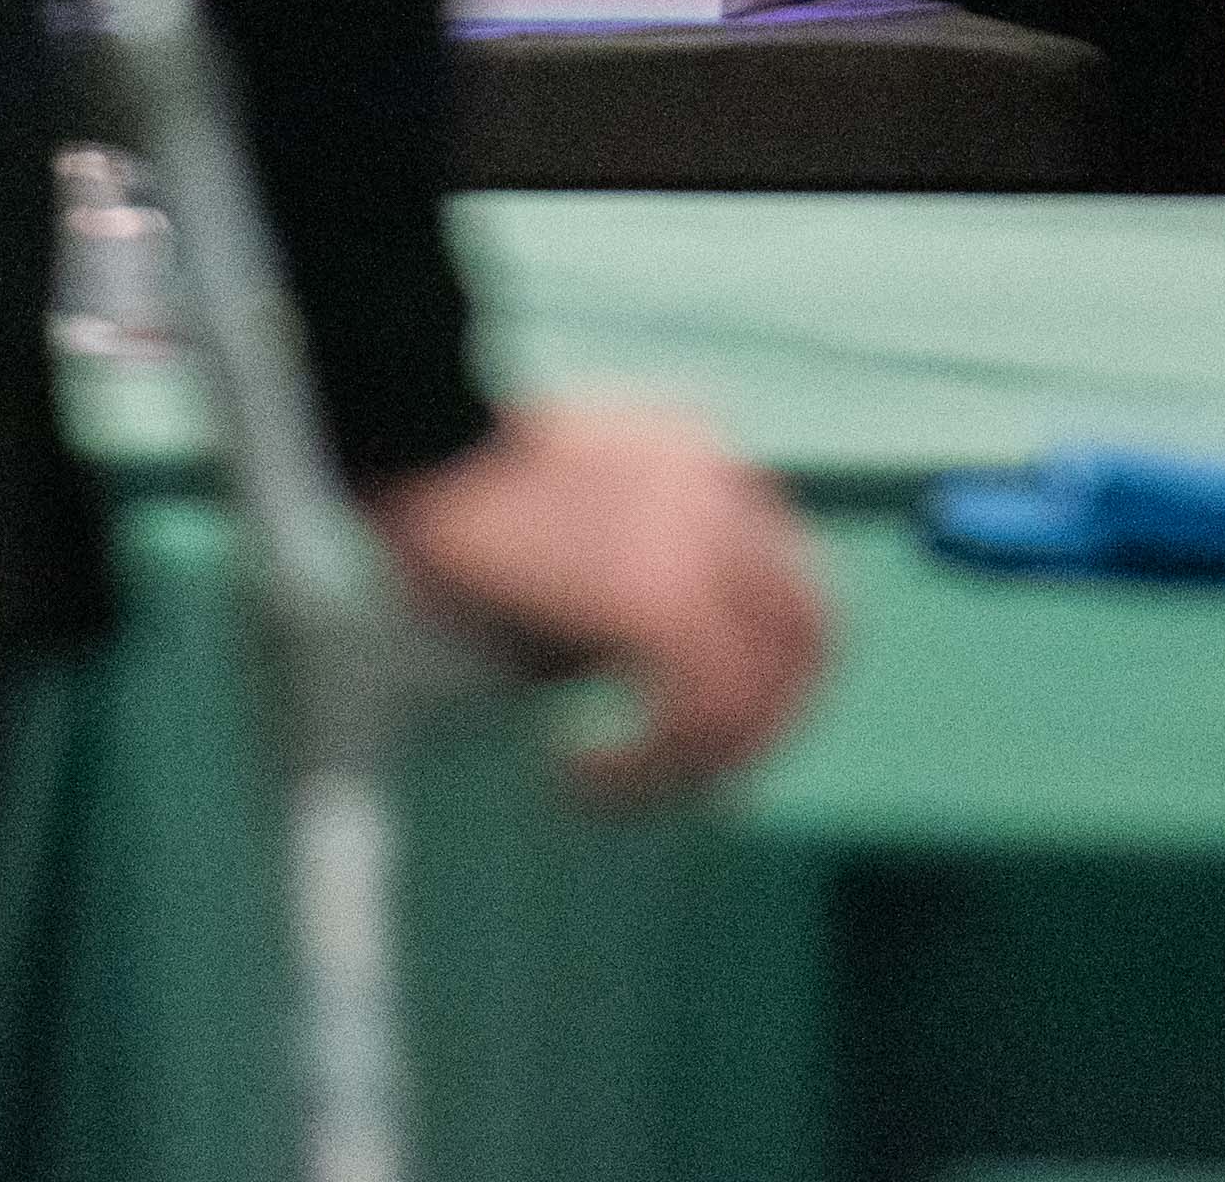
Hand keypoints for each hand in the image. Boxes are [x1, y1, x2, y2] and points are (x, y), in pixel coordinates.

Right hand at [369, 400, 832, 803]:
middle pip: (806, 642)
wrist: (419, 438)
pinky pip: (696, 712)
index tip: (706, 727)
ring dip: (689, 765)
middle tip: (684, 779)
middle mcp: (727, 497)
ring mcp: (705, 544)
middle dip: (756, 730)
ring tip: (610, 787)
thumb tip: (628, 688)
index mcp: (711, 470)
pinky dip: (645, 766)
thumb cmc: (463, 492)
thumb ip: (621, 598)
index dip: (765, 675)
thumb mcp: (570, 538)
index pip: (791, 588)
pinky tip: (575, 772)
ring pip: (753, 693)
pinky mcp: (662, 597)